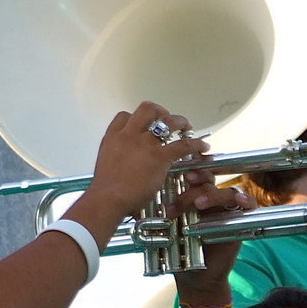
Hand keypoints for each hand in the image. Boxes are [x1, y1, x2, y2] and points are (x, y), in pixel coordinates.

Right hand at [88, 101, 210, 216]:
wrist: (107, 199)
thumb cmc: (104, 190)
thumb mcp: (104, 165)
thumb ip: (116, 158)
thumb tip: (124, 164)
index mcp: (113, 137)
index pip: (124, 116)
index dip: (136, 118)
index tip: (143, 124)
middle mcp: (129, 135)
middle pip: (147, 109)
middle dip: (160, 111)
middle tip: (167, 120)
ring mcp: (145, 144)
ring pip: (167, 120)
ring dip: (180, 121)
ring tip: (186, 127)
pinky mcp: (160, 157)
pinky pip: (183, 144)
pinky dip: (195, 144)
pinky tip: (202, 146)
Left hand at [173, 172, 255, 300]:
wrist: (195, 278)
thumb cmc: (179, 252)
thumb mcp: (167, 232)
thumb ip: (164, 217)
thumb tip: (151, 207)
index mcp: (191, 197)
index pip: (193, 176)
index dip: (189, 170)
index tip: (179, 174)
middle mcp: (210, 200)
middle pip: (208, 181)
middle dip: (194, 186)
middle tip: (181, 199)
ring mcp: (226, 210)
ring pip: (225, 191)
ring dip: (213, 195)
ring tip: (199, 204)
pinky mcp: (240, 222)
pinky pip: (247, 205)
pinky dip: (245, 200)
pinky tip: (239, 201)